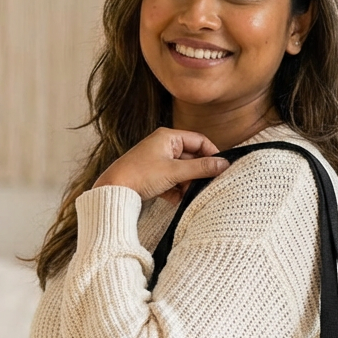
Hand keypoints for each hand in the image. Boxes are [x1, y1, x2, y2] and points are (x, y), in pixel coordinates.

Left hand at [92, 127, 229, 203]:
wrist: (113, 191)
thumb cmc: (140, 175)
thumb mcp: (175, 171)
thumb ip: (201, 168)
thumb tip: (224, 164)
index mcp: (168, 137)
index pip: (199, 140)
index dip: (212, 153)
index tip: (221, 168)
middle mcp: (163, 146)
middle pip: (192, 158)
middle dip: (198, 173)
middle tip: (208, 184)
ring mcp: (157, 162)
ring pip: (182, 172)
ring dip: (188, 184)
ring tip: (190, 194)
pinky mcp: (153, 177)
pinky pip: (172, 182)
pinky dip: (176, 191)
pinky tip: (177, 200)